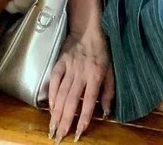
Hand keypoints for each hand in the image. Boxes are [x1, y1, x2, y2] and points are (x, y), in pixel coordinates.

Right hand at [48, 26, 114, 142]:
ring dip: (56, 112)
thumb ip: (108, 92)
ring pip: (61, 93)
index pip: (89, 101)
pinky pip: (54, 80)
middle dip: (65, 121)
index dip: (83, 118)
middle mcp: (81, 74)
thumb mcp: (111, 70)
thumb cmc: (102, 51)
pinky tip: (50, 107)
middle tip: (58, 137)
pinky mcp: (60, 62)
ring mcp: (69, 68)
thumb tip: (105, 112)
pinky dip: (52, 94)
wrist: (88, 29)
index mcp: (95, 76)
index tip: (78, 133)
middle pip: (71, 101)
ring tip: (52, 128)